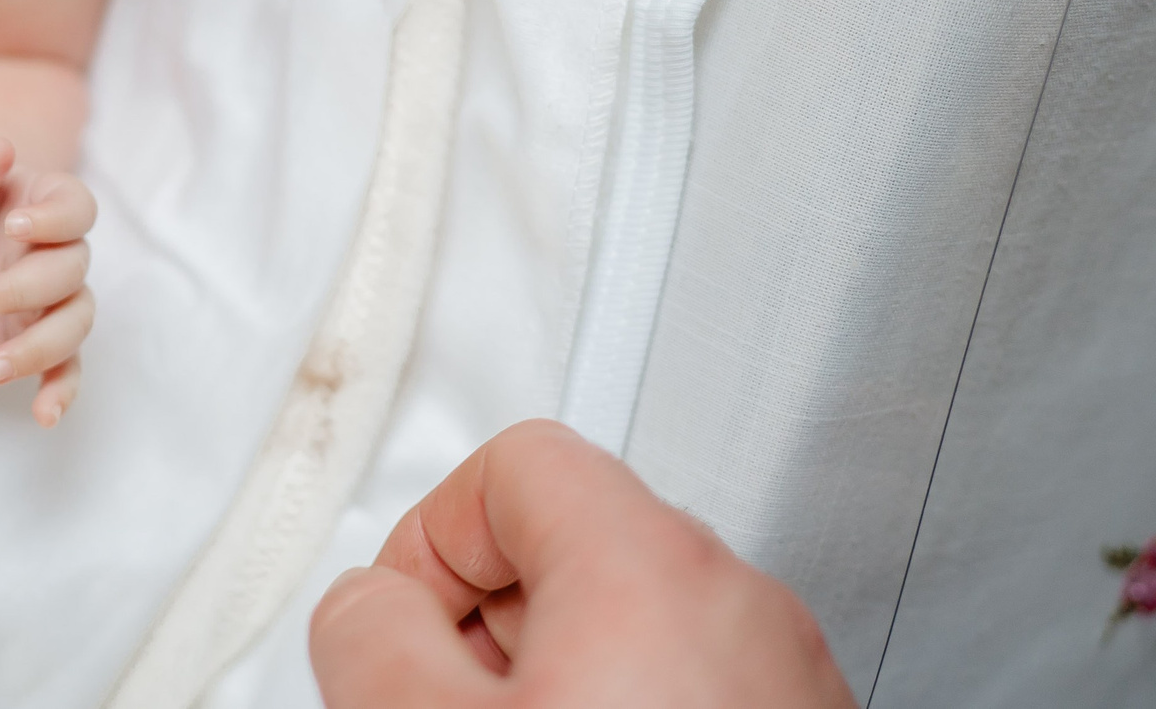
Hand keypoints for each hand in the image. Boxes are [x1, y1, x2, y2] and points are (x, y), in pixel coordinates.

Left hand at [0, 137, 95, 427]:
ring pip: (74, 321)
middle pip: (71, 270)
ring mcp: (50, 296)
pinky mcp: (35, 335)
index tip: (13, 227)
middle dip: (25, 289)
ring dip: (41, 347)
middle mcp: (57, 248)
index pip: (76, 207)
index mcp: (42, 201)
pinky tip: (44, 415)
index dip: (55, 220)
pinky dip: (61, 390)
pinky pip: (65, 365)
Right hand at [308, 421, 855, 707]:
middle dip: (491, 632)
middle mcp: (743, 614)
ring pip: (633, 641)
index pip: (513, 469)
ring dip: (556, 693)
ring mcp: (787, 692)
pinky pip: (690, 703)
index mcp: (652, 567)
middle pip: (577, 550)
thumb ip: (369, 634)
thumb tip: (368, 611)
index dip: (430, 545)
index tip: (401, 633)